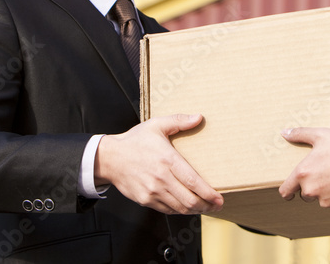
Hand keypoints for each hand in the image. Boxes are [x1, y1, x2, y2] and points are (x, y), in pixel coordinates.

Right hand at [95, 114, 223, 214]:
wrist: (110, 158)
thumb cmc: (135, 141)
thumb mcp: (157, 125)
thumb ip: (179, 121)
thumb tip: (199, 117)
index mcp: (167, 159)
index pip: (193, 181)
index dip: (208, 193)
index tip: (219, 198)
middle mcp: (161, 178)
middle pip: (189, 199)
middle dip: (206, 205)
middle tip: (217, 205)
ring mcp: (152, 191)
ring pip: (179, 208)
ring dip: (195, 210)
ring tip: (205, 207)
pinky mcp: (145, 200)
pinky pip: (167, 210)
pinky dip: (180, 210)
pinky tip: (187, 206)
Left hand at [277, 127, 329, 211]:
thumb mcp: (321, 135)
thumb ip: (300, 134)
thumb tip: (284, 132)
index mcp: (303, 173)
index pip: (285, 191)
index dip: (287, 191)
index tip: (290, 192)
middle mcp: (311, 190)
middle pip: (305, 194)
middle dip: (311, 187)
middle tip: (324, 174)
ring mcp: (326, 201)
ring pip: (321, 199)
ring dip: (326, 192)